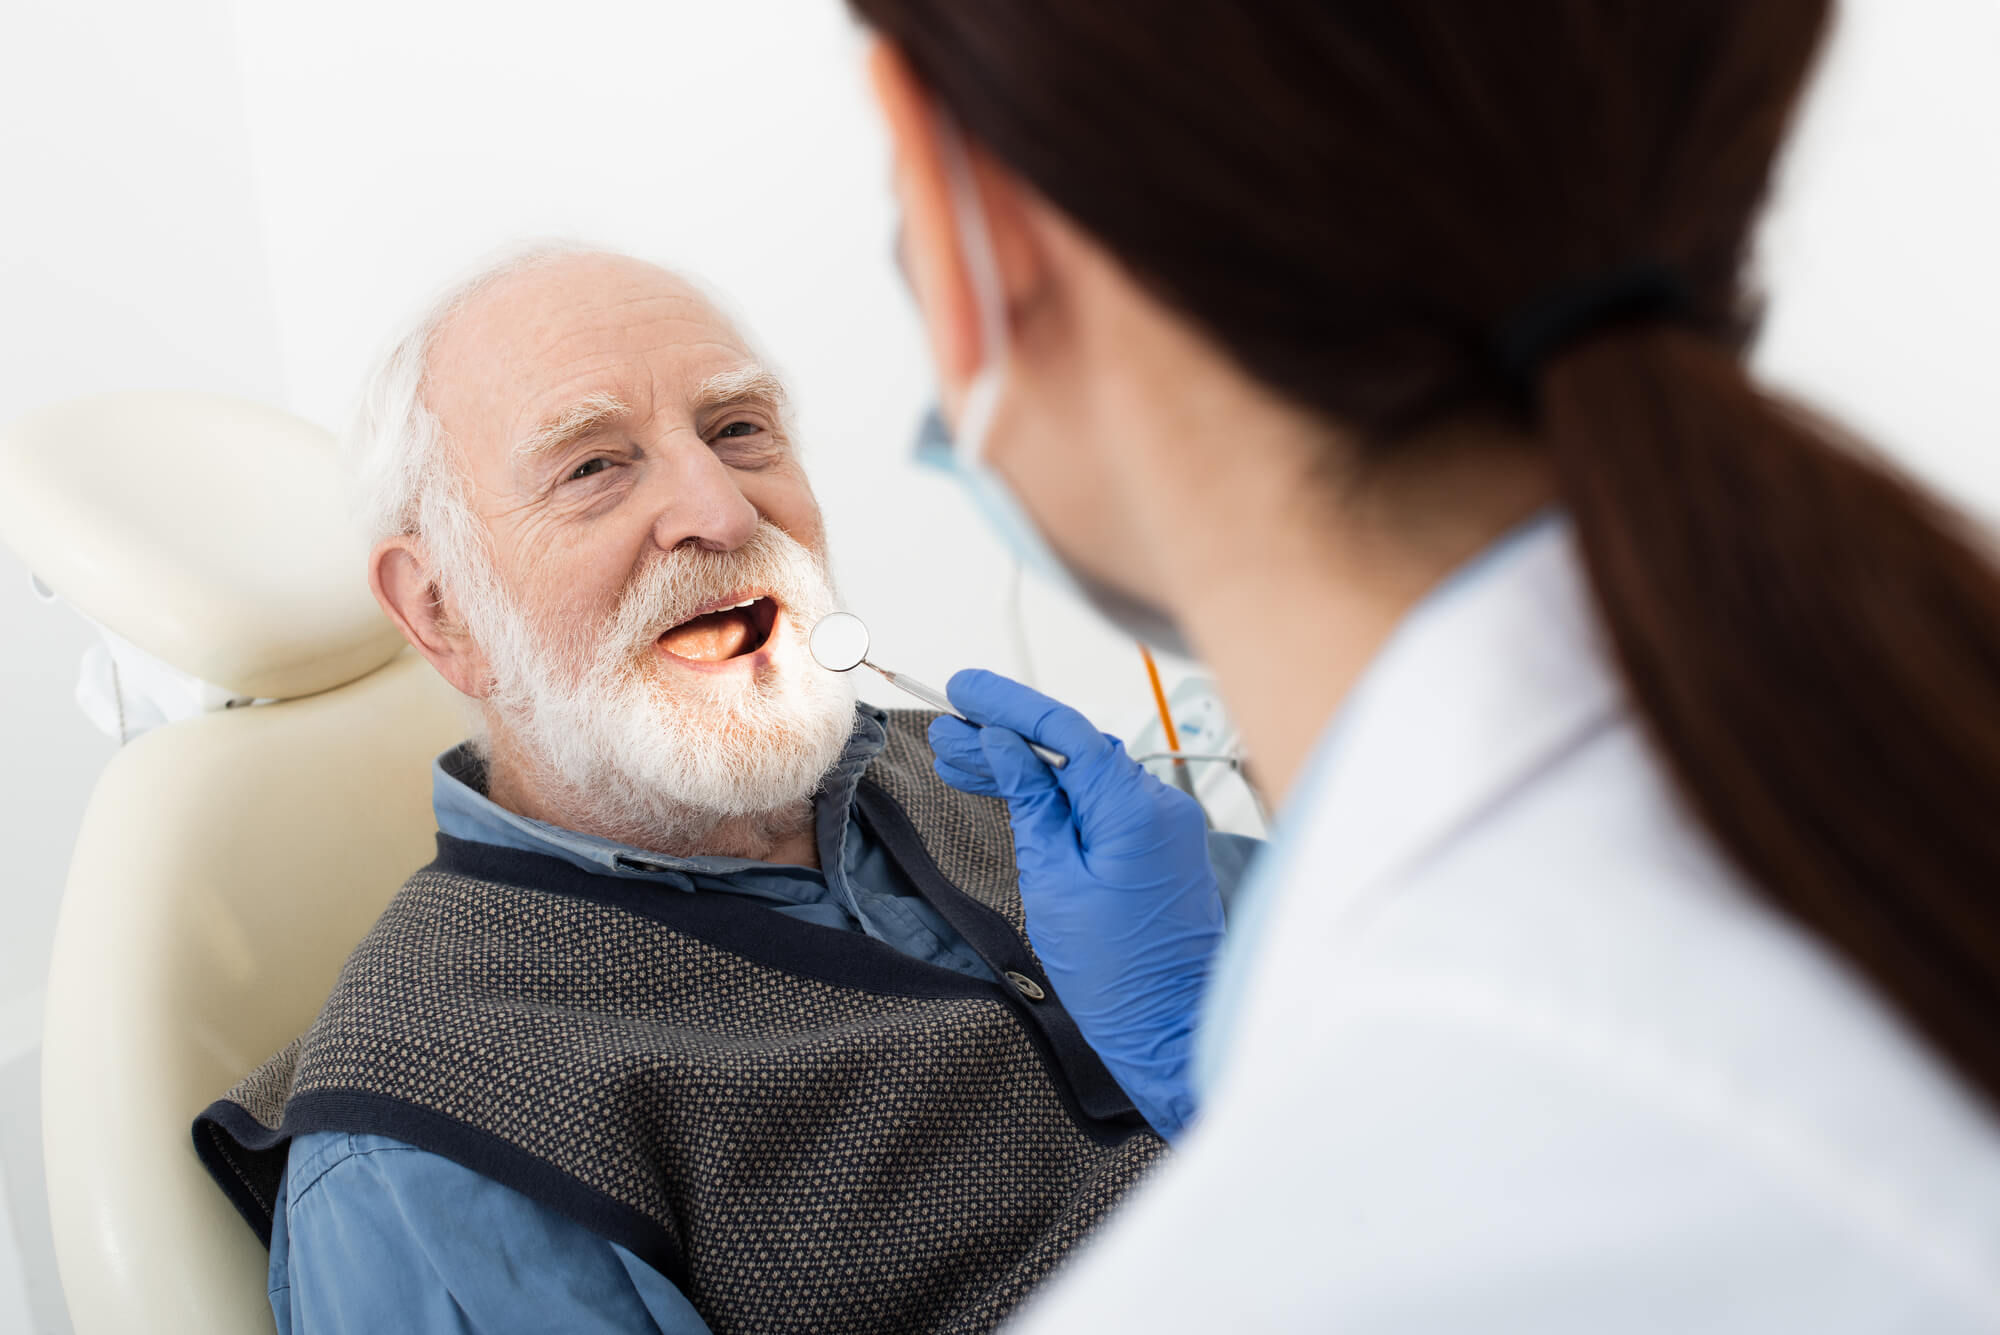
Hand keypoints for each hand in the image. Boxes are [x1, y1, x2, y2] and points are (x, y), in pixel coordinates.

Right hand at [929, 669, 1222, 1138]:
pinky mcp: (1160, 845)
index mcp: (1134, 808)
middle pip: (1072, 748)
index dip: (1008, 705)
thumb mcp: (1052, 882)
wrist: (1171, 1028)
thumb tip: (1007, 746)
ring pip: (1083, 776)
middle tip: (947, 735)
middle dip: (1006, 738)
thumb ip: (1032, 804)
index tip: (962, 691)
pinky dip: (1058, 797)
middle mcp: (1159, 804)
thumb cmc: (1117, 973)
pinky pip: (1101, 803)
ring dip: (1025, 769)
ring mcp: (1164, 824)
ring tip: (958, 765)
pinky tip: (1010, 792)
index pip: (1065, 730)